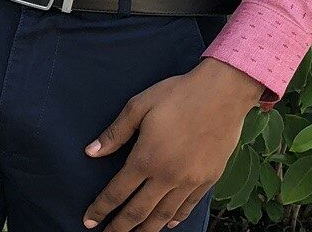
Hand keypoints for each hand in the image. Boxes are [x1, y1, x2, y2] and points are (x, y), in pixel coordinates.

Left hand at [82, 58, 262, 231]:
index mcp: (146, 158)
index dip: (101, 209)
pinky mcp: (208, 180)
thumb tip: (90, 152)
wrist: (222, 94)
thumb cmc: (177, 95)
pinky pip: (187, 207)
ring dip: (146, 228)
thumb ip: (115, 133)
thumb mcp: (138, 106)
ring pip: (164, 215)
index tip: (89, 221)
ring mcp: (189, 181)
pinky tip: (167, 224)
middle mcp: (167, 176)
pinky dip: (175, 219)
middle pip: (139, 211)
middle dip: (120, 227)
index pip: (117, 192)